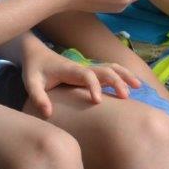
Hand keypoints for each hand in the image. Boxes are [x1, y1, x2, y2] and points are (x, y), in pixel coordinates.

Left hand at [22, 43, 140, 117]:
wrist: (36, 54)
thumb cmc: (34, 69)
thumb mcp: (30, 83)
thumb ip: (38, 97)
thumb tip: (48, 113)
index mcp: (70, 70)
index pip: (86, 75)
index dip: (94, 86)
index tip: (98, 101)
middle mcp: (82, 67)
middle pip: (104, 70)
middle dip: (116, 81)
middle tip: (126, 97)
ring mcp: (87, 68)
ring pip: (110, 68)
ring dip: (124, 75)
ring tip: (138, 86)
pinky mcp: (89, 72)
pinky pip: (109, 71)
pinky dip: (122, 75)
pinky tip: (132, 85)